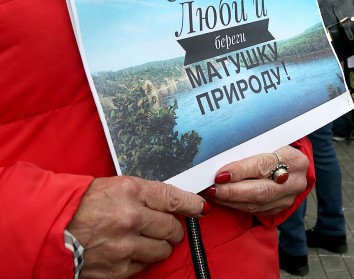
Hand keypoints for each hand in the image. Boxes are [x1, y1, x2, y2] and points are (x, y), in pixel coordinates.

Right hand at [67, 177, 206, 278]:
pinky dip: (142, 259)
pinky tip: (130, 250)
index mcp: (132, 192)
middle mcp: (132, 218)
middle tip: (167, 227)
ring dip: (160, 245)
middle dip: (173, 228)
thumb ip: (145, 193)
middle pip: (172, 227)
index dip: (192, 205)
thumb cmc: (82, 204)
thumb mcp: (115, 186)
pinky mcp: (118, 268)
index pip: (174, 198)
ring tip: (147, 240)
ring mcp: (125, 245)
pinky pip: (144, 265)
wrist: (51, 229)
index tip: (201, 208)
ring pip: (163, 249)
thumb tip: (172, 201)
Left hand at [204, 145, 308, 215]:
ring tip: (212, 194)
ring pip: (256, 203)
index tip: (220, 174)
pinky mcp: (279, 208)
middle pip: (260, 190)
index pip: (264, 165)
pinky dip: (236, 205)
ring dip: (230, 200)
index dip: (240, 171)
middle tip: (212, 189)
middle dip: (232, 191)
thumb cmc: (275, 149)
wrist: (291, 164)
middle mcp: (294, 182)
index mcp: (293, 160)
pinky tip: (222, 200)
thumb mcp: (268, 143)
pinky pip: (254, 210)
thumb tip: (220, 157)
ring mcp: (288, 198)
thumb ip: (250, 150)